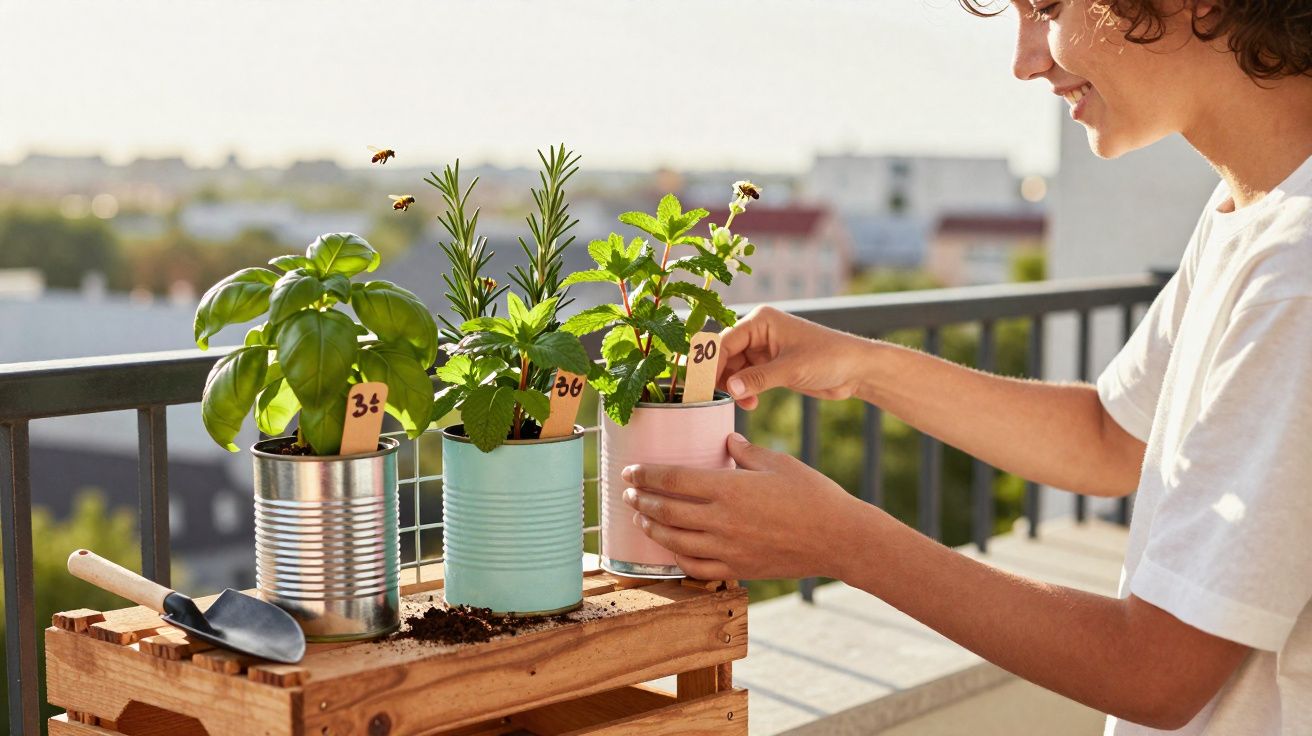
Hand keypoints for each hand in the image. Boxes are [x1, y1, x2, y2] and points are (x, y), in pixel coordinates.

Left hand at [620, 432, 870, 579]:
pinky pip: (696, 567)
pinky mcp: (737, 568)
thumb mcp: (779, 463)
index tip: (630, 471)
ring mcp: (727, 548)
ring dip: (651, 528)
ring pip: (674, 541)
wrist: (839, 538)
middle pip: (666, 510)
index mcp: (729, 488)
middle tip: (627, 493)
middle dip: (640, 501)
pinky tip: (671, 548)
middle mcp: (722, 520)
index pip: (673, 479)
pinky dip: (677, 557)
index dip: (646, 475)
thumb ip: (746, 451)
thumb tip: (727, 439)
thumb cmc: (813, 495)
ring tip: (640, 519)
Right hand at [717, 305, 868, 409]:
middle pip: (724, 356)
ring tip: (744, 403)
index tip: (702, 388)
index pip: (724, 342)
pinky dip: (744, 391)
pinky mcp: (770, 366)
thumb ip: (758, 378)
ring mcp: (763, 350)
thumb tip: (729, 389)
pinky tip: (750, 403)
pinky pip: (746, 379)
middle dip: (721, 378)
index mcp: (761, 321)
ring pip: (733, 370)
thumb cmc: (830, 358)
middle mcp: (758, 332)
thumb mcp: (792, 369)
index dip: (711, 365)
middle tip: (716, 400)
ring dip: (733, 388)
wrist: (857, 370)